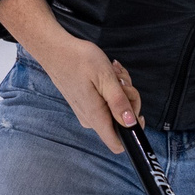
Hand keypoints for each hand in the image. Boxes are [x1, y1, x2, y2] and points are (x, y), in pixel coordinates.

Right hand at [0, 0, 138, 152]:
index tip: (138, 114)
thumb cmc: (79, 60)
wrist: (56, 50)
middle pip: (122, 121)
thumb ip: (119, 102)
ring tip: (113, 72)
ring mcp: (88, 112)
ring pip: (117, 108)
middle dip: (129, 99)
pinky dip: (113, 87)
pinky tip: (109, 73)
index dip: (133, 134)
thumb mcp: (106, 78)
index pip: (118, 144)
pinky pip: (108, 101)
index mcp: (96, 117)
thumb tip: (131, 124)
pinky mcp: (87, 103)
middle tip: (121, 81)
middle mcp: (91, 119)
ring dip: (122, 89)